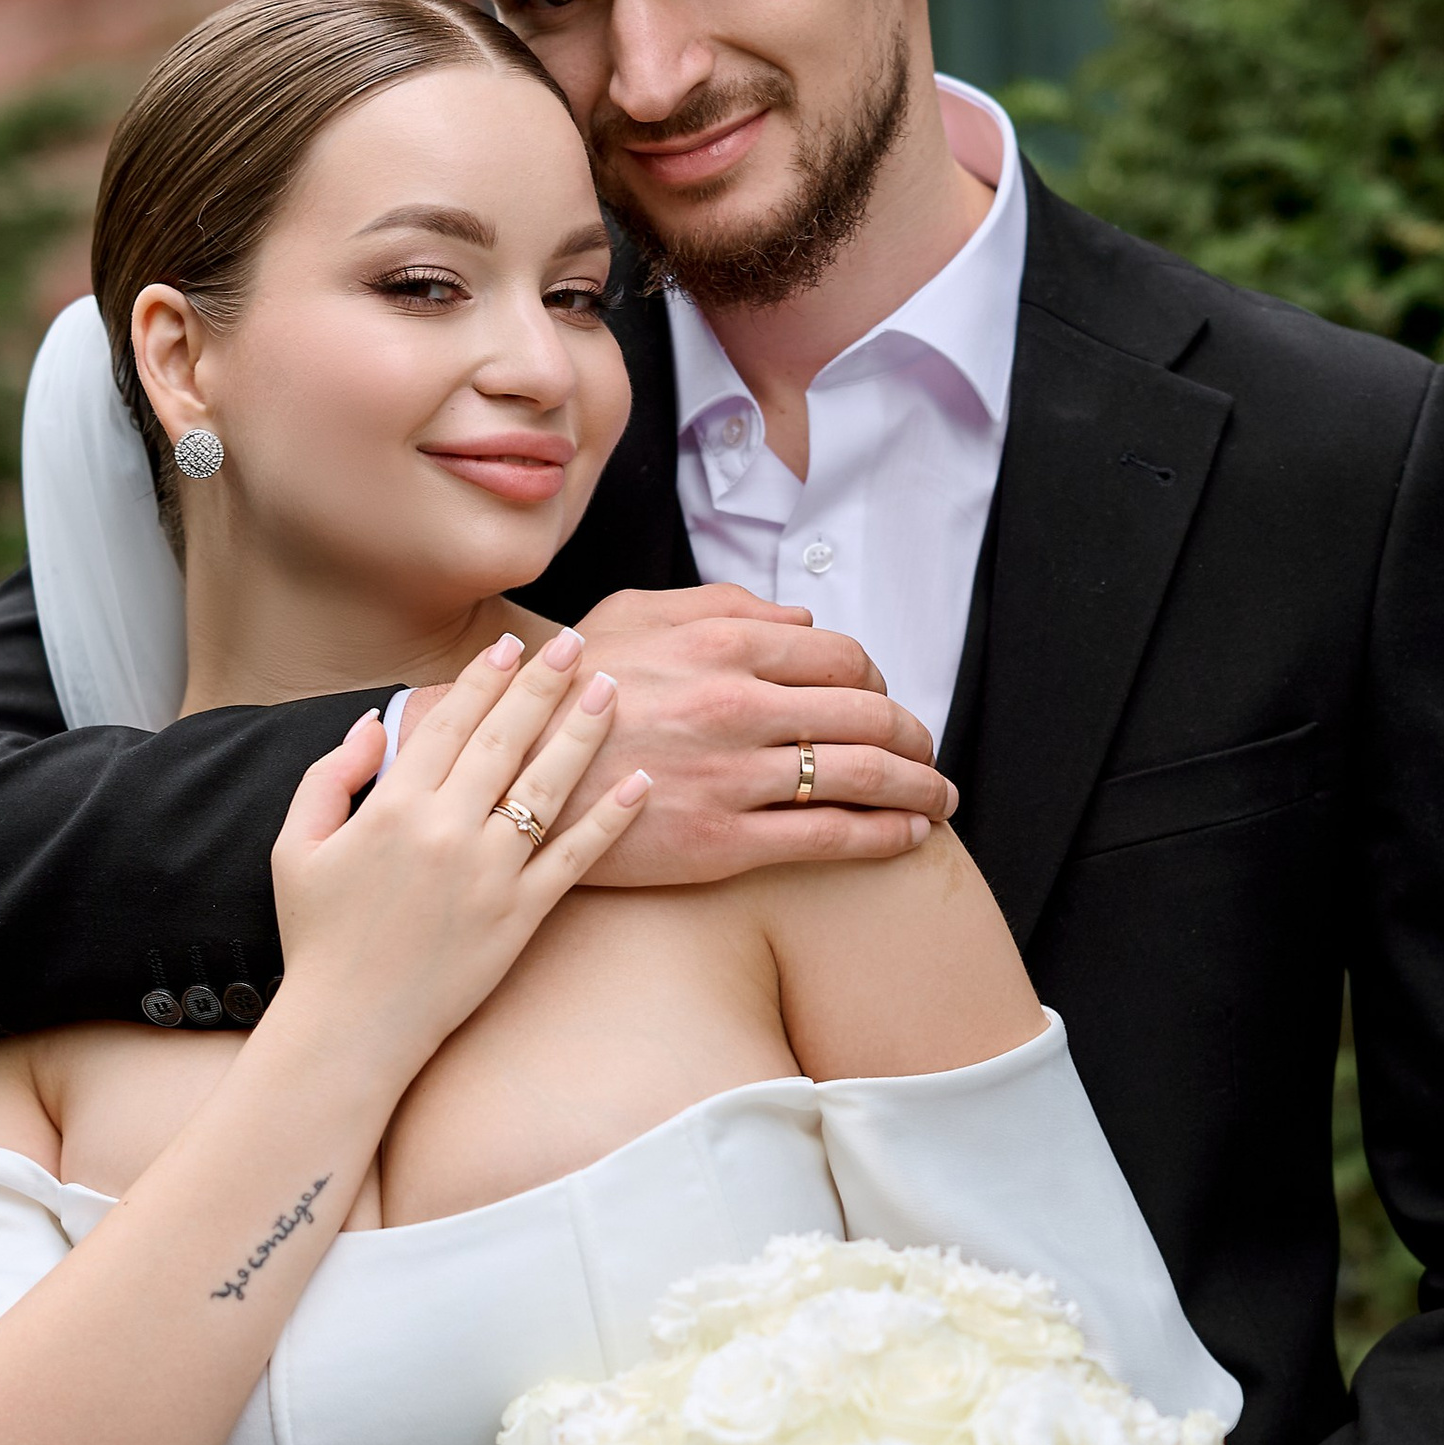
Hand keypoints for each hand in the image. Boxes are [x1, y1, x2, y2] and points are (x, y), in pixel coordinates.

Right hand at [268, 630, 648, 1073]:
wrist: (349, 1028)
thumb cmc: (318, 938)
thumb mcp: (294, 847)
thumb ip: (330, 777)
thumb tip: (373, 726)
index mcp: (391, 807)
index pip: (448, 723)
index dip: (483, 680)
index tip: (511, 646)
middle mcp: (446, 831)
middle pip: (505, 740)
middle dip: (543, 684)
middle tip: (576, 644)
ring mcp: (489, 873)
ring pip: (546, 786)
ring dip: (583, 732)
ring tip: (612, 689)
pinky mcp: (521, 916)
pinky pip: (574, 858)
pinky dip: (611, 819)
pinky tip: (641, 782)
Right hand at [556, 587, 955, 883]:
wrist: (502, 769)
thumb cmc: (568, 689)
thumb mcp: (633, 614)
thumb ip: (723, 603)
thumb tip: (801, 615)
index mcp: (722, 643)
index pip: (841, 656)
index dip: (878, 678)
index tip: (885, 699)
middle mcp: (737, 705)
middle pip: (868, 714)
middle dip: (916, 735)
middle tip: (928, 751)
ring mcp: (733, 775)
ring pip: (862, 775)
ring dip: (919, 786)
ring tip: (940, 796)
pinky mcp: (721, 841)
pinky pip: (829, 836)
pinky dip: (886, 834)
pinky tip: (910, 835)